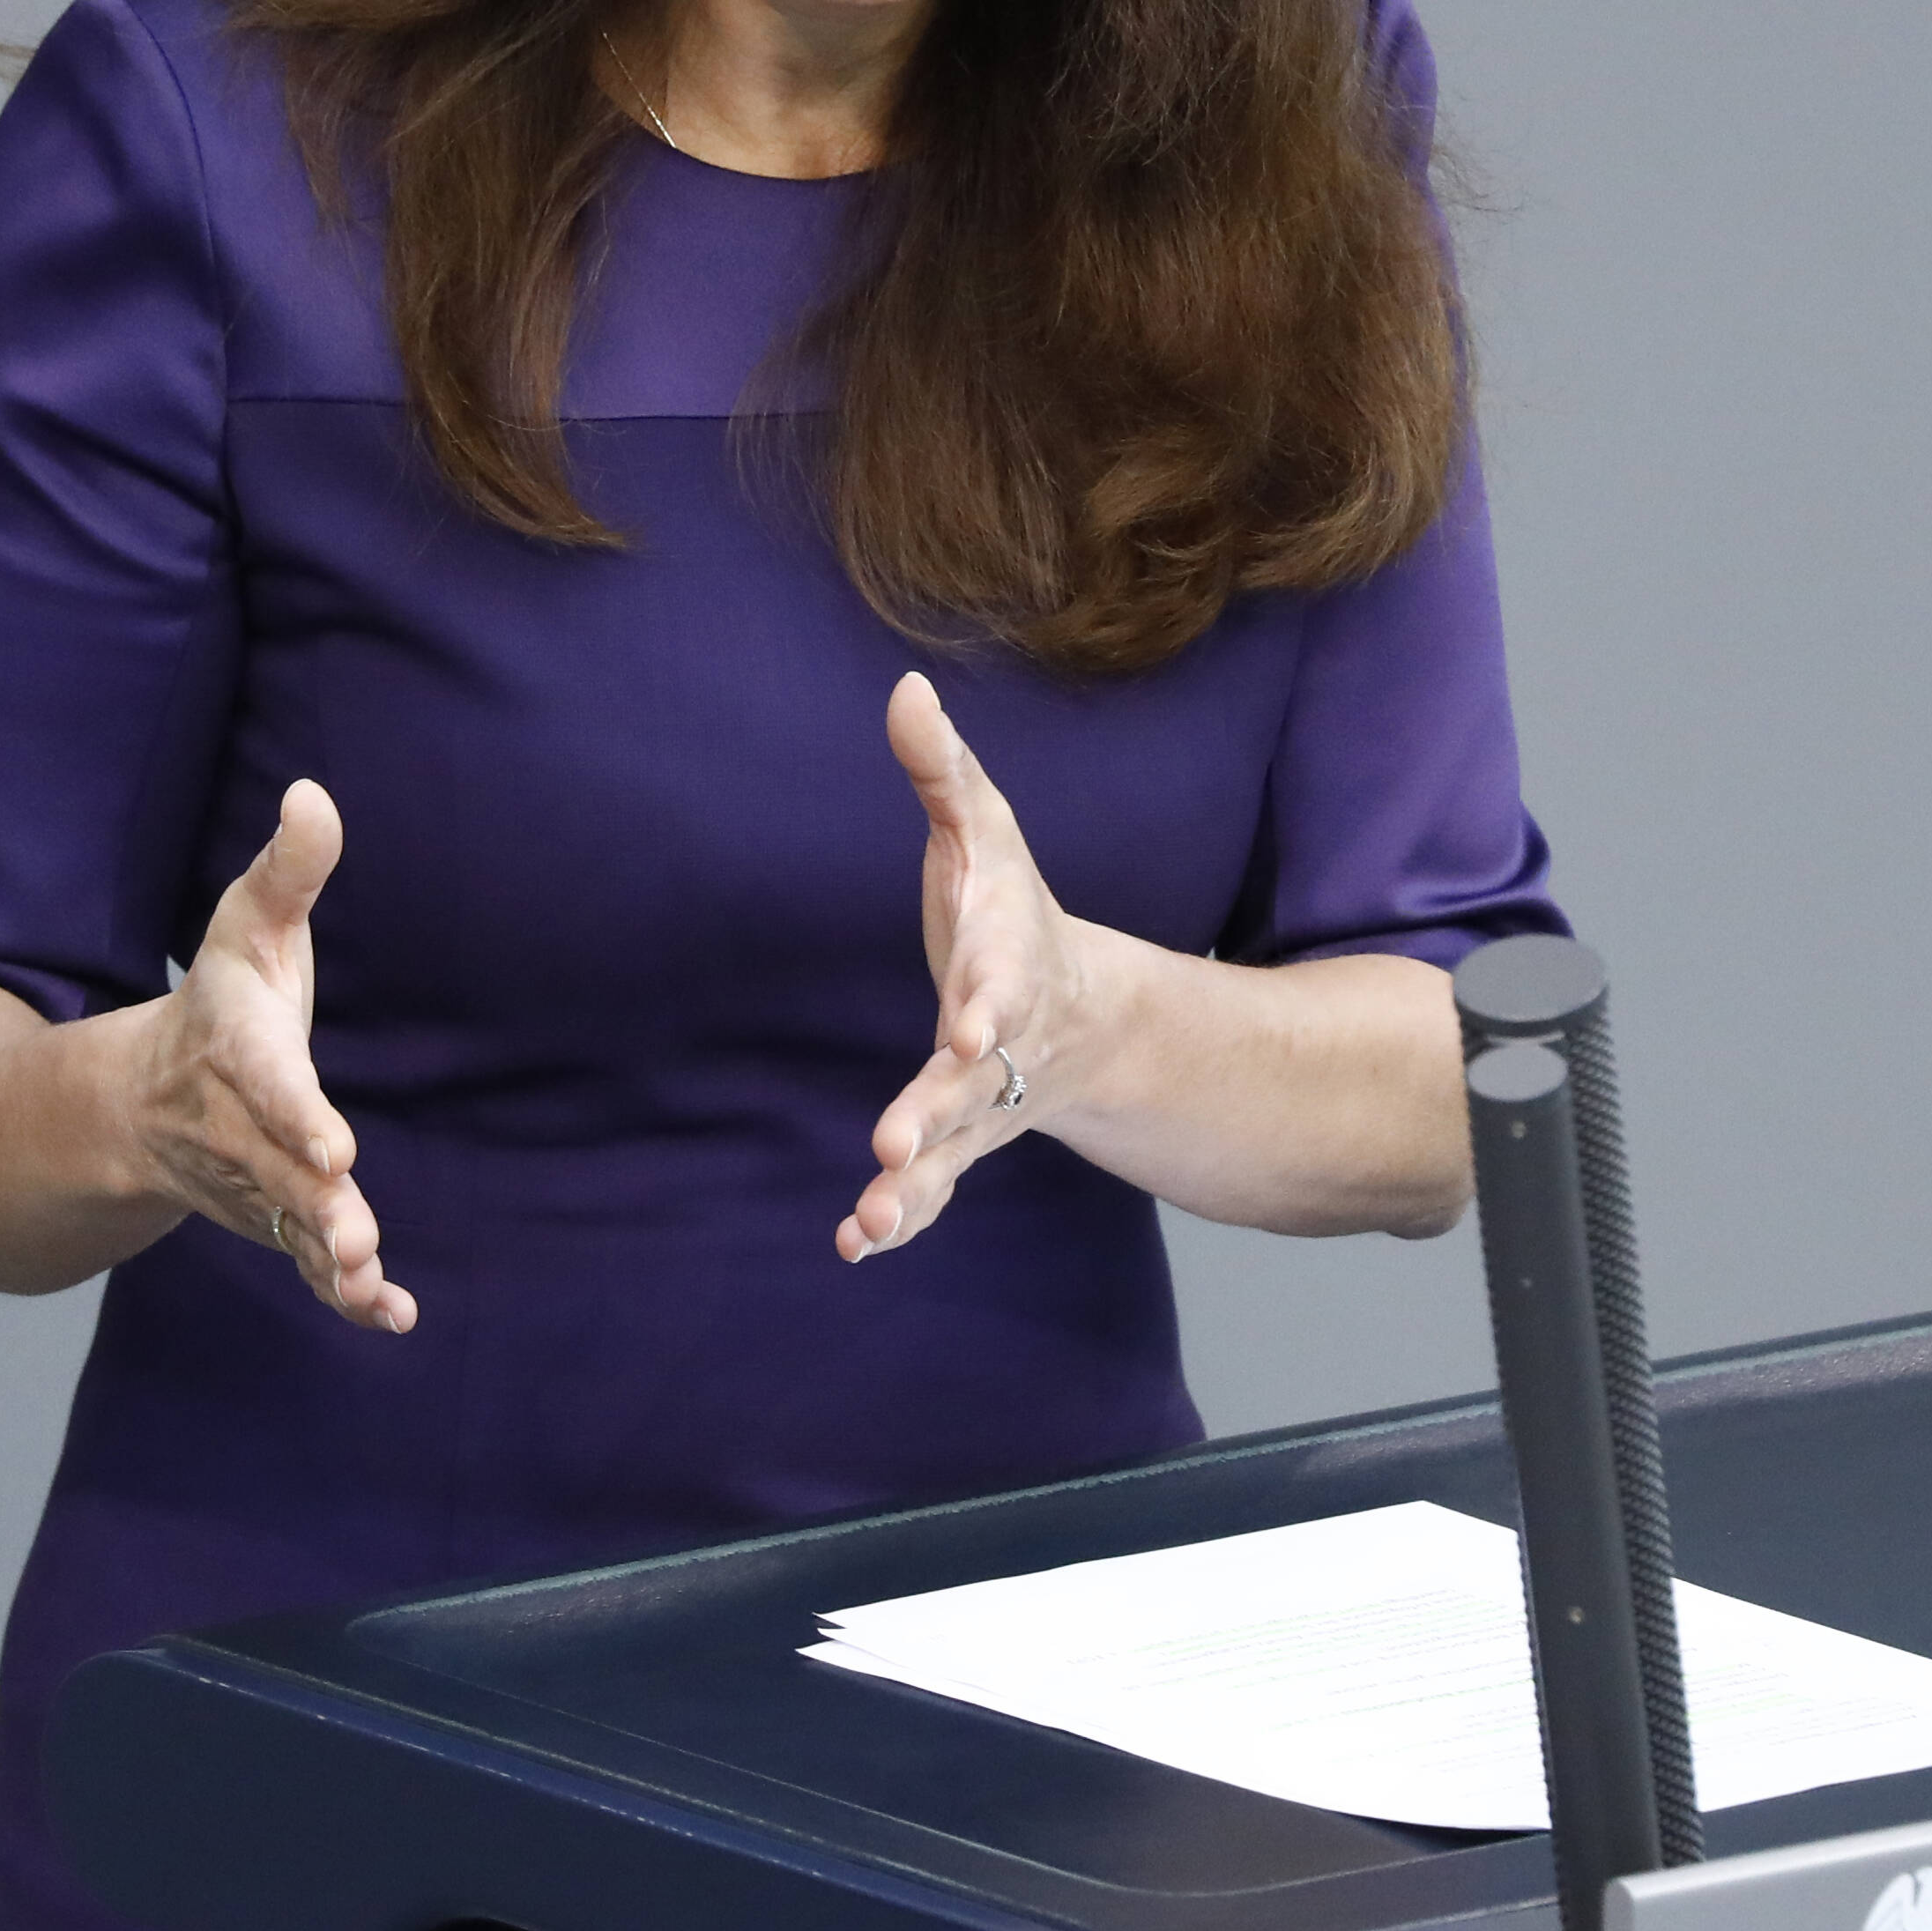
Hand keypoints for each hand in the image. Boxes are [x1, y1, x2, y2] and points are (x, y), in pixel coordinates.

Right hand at [119, 779, 411, 1330]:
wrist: (142, 1101)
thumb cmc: (220, 1003)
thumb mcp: (247, 926)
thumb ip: (288, 869)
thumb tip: (314, 792)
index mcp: (238, 1052)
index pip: (267, 1083)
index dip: (296, 1113)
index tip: (333, 1144)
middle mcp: (240, 1127)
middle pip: (278, 1170)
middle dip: (315, 1203)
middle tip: (351, 1231)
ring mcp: (256, 1183)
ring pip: (292, 1227)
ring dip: (329, 1258)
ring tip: (366, 1281)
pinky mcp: (277, 1220)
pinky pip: (307, 1266)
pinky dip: (346, 1297)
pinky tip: (391, 1316)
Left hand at [844, 673, 1102, 1262]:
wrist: (1077, 1012)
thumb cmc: (1011, 911)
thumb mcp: (983, 832)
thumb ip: (943, 770)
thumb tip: (904, 686)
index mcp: (1008, 964)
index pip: (1000, 982)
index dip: (986, 1003)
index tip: (970, 1029)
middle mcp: (1001, 1043)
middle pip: (972, 1083)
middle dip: (934, 1112)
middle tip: (894, 1142)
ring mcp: (982, 1104)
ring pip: (950, 1152)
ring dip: (911, 1186)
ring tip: (869, 1217)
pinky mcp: (956, 1143)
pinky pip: (930, 1189)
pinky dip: (899, 1218)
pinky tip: (854, 1243)